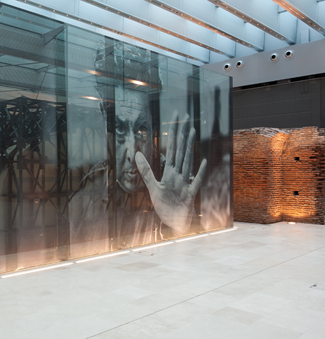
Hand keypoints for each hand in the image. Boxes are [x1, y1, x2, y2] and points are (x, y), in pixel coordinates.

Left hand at [135, 111, 206, 234]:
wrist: (174, 223)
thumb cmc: (164, 207)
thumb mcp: (152, 188)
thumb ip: (145, 171)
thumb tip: (136, 154)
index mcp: (169, 172)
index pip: (171, 148)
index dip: (173, 134)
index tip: (175, 119)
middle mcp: (178, 175)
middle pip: (180, 150)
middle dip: (182, 134)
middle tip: (185, 117)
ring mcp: (185, 183)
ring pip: (187, 161)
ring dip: (189, 147)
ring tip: (192, 131)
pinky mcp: (189, 194)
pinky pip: (196, 182)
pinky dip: (199, 173)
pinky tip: (204, 161)